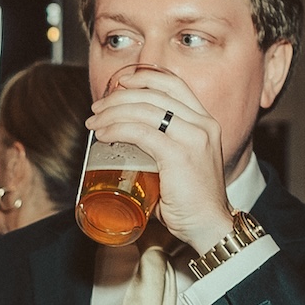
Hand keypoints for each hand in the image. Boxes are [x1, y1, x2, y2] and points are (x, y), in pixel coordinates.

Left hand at [82, 66, 235, 249]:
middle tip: (96, 109)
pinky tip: (103, 135)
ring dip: (112, 113)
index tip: (119, 83)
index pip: (174, 85)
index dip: (144, 78)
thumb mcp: (182, 164)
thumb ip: (163, 150)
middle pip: (154, 95)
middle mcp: (203, 124)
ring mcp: (193, 138)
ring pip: (144, 110)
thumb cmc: (191, 202)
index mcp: (206, 122)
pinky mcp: (179, 155)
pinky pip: (141, 132)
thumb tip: (127, 148)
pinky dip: (117, 130)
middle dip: (119, 97)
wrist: (210, 227)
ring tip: (93, 123)